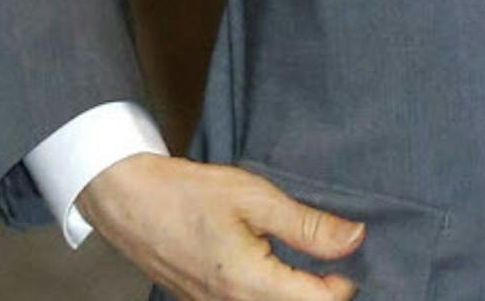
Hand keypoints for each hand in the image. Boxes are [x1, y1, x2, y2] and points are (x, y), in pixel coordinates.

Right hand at [78, 153, 364, 300]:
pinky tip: (276, 266)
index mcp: (250, 284)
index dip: (343, 282)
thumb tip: (355, 239)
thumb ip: (308, 225)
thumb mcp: (257, 198)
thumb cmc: (191, 194)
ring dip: (296, 292)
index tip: (348, 252)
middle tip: (331, 254)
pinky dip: (271, 293)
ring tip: (306, 260)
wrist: (129, 202)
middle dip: (322, 291)